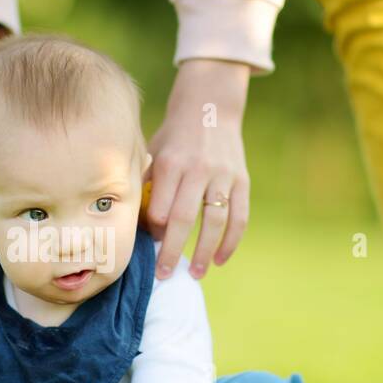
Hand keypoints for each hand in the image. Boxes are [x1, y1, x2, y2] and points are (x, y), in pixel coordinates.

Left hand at [145, 58, 251, 279]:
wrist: (210, 107)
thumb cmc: (173, 138)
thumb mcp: (153, 153)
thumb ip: (146, 185)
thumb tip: (140, 227)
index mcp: (172, 163)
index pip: (161, 207)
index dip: (155, 232)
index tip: (149, 247)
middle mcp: (198, 169)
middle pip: (185, 219)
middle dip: (173, 251)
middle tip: (164, 276)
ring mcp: (223, 175)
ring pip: (215, 221)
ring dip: (205, 252)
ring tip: (195, 274)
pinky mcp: (242, 180)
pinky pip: (240, 217)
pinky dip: (231, 241)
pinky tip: (221, 260)